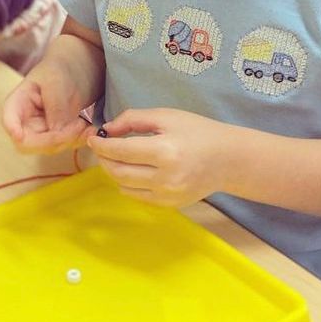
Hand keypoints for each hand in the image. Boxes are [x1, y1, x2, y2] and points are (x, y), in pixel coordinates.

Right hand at [2, 77, 89, 153]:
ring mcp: (42, 132)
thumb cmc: (62, 69)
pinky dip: (80, 140)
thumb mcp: (56, 81)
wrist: (80, 68)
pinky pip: (66, 146)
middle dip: (54, 139)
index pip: (9, 120)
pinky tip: (91, 128)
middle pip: (29, 143)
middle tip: (78, 125)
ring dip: (71, 139)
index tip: (20, 135)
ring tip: (86, 122)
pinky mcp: (58, 137)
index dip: (13, 130)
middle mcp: (26, 122)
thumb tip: (57, 134)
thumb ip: (55, 108)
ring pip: (51, 148)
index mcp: (18, 103)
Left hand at [87, 108, 235, 207]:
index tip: (92, 137)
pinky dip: (127, 184)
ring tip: (115, 157)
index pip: (120, 151)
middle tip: (102, 146)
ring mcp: (168, 195)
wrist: (228, 159)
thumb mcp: (166, 116)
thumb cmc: (197, 132)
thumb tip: (106, 130)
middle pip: (118, 171)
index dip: (101, 144)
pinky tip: (131, 170)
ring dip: (113, 170)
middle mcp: (165, 177)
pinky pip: (137, 196)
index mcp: (165, 151)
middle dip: (103, 158)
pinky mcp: (170, 205)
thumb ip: (132, 119)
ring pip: (123, 186)